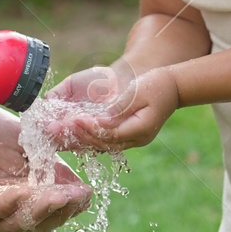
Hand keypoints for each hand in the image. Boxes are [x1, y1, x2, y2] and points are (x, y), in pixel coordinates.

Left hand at [0, 102, 90, 231]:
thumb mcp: (29, 144)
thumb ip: (51, 165)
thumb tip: (81, 187)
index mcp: (21, 200)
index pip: (49, 215)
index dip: (68, 207)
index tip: (86, 193)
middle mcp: (1, 210)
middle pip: (33, 226)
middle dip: (57, 211)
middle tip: (75, 196)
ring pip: (11, 223)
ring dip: (37, 210)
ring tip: (57, 195)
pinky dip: (8, 202)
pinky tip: (24, 191)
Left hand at [49, 61, 179, 150]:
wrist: (172, 88)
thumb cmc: (156, 86)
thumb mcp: (138, 93)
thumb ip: (120, 108)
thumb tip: (101, 120)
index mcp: (141, 129)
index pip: (110, 134)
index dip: (90, 128)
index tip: (73, 119)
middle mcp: (136, 139)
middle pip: (102, 143)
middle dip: (79, 136)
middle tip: (58, 128)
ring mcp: (132, 140)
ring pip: (101, 146)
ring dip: (79, 140)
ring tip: (58, 134)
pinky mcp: (126, 137)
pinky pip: (104, 141)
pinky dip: (87, 138)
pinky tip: (71, 134)